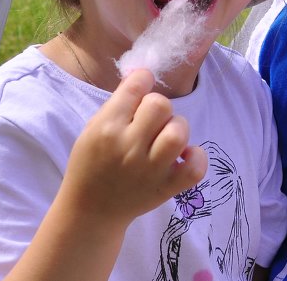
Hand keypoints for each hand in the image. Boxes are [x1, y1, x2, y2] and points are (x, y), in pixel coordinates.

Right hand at [56, 69, 206, 227]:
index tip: (141, 90)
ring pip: (179, 132)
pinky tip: (183, 156)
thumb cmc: (92, 163)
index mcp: (107, 128)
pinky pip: (196, 168)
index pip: (137, 85)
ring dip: (176, 129)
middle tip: (150, 122)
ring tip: (165, 138)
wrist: (91, 211)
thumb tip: (144, 76)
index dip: (143, 81)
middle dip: (158, 107)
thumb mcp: (93, 128)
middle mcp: (129, 147)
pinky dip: (196, 157)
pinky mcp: (166, 188)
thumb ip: (119, 104)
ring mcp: (150, 170)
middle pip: (161, 104)